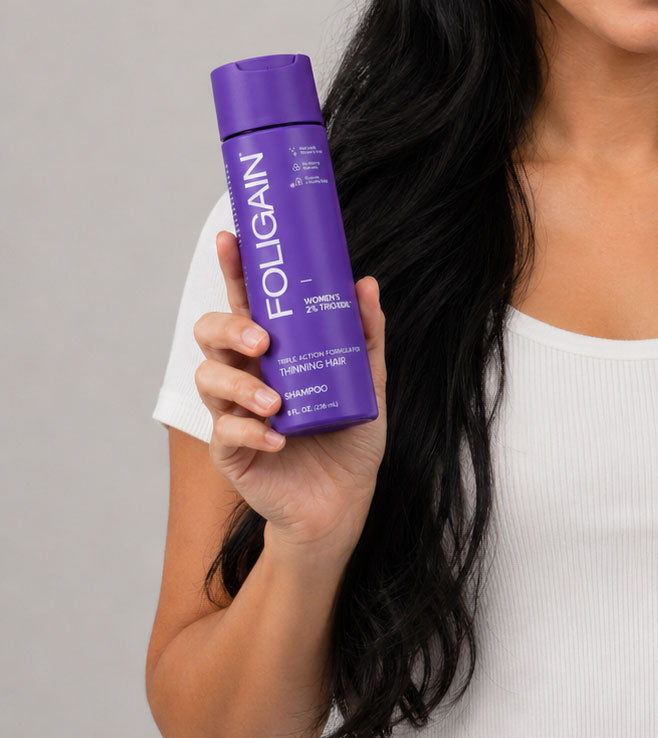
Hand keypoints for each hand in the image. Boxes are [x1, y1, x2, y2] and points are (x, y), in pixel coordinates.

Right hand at [192, 228, 387, 557]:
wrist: (345, 499)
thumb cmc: (350, 436)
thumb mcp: (368, 380)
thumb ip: (367, 335)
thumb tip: (365, 283)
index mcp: (273, 349)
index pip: (245, 301)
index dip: (234, 269)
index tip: (232, 238)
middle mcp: (247, 373)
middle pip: (210, 333)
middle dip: (229, 329)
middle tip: (262, 340)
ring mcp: (233, 411)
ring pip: (209, 379)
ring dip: (241, 385)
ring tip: (275, 400)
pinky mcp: (232, 451)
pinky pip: (225, 432)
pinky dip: (251, 430)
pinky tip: (278, 436)